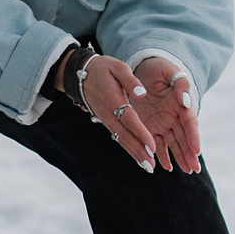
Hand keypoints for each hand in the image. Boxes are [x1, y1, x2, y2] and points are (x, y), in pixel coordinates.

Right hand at [75, 53, 161, 170]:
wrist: (82, 74)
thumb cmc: (104, 69)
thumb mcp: (117, 67)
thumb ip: (130, 80)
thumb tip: (142, 93)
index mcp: (113, 100)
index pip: (129, 120)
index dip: (141, 133)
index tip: (153, 146)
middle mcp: (109, 113)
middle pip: (125, 135)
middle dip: (139, 150)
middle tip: (151, 165)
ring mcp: (107, 120)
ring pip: (122, 139)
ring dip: (134, 153)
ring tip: (148, 166)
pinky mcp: (107, 122)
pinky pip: (119, 137)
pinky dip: (129, 148)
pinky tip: (138, 157)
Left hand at [131, 55, 202, 174]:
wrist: (142, 68)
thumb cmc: (158, 68)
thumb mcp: (170, 71)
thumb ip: (180, 84)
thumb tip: (186, 101)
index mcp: (182, 104)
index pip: (190, 124)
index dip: (193, 137)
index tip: (196, 151)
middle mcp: (175, 116)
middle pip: (184, 138)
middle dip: (190, 154)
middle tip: (194, 168)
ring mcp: (163, 123)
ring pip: (174, 144)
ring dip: (180, 158)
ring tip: (187, 171)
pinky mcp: (151, 126)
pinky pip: (157, 143)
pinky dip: (162, 155)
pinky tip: (166, 167)